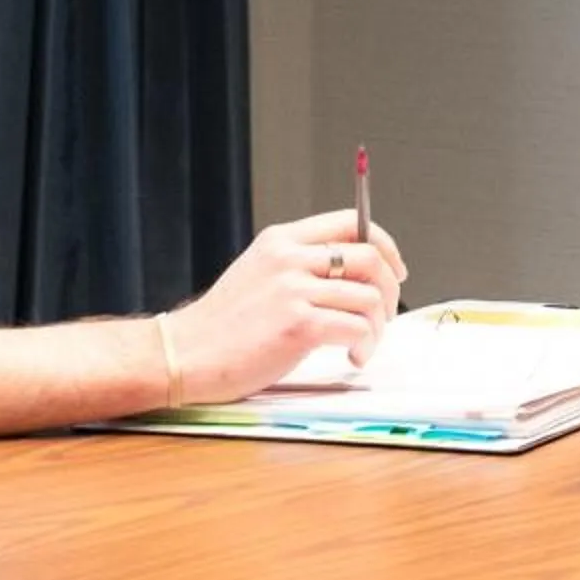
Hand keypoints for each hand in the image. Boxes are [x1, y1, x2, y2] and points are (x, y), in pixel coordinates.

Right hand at [165, 209, 409, 402]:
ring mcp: (293, 290)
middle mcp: (289, 258)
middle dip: (390, 289)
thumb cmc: (222, 324)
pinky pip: (356, 328)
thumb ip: (301, 265)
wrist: (185, 354)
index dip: (384, 246)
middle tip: (385, 315)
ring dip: (378, 327)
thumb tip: (357, 273)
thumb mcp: (259, 272)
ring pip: (369, 297)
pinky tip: (351, 357)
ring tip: (363, 345)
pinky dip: (364, 345)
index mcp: (281, 239)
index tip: (394, 270)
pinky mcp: (298, 325)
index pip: (352, 223)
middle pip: (371, 257)